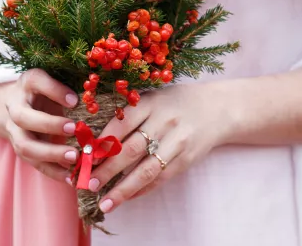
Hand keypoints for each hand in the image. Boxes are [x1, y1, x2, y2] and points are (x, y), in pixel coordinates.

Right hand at [0, 68, 80, 182]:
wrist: (16, 104)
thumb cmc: (45, 90)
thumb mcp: (55, 81)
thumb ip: (68, 88)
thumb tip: (90, 100)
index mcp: (28, 83)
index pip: (37, 81)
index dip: (55, 91)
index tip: (75, 100)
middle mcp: (15, 106)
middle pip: (23, 117)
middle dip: (48, 125)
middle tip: (73, 129)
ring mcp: (15, 130)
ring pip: (25, 146)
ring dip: (50, 154)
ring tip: (74, 157)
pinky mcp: (21, 149)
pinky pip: (33, 163)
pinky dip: (52, 171)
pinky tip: (70, 177)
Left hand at [87, 82, 228, 213]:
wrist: (217, 109)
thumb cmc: (174, 103)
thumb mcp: (152, 98)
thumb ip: (127, 114)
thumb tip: (94, 141)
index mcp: (150, 102)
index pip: (121, 123)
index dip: (101, 142)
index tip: (84, 158)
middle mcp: (164, 121)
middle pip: (131, 149)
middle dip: (107, 169)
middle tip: (88, 183)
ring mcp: (177, 141)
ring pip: (146, 170)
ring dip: (123, 189)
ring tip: (105, 202)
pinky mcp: (187, 159)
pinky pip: (161, 178)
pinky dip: (142, 190)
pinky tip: (127, 197)